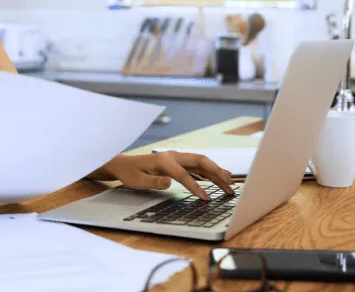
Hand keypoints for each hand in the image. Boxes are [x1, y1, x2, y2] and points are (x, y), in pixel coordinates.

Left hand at [92, 151, 234, 200]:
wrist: (124, 164)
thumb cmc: (130, 173)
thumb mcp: (138, 181)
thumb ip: (154, 182)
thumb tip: (170, 182)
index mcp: (164, 160)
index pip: (184, 174)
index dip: (195, 187)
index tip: (205, 199)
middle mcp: (174, 156)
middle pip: (200, 161)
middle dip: (217, 172)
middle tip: (229, 185)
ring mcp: (177, 158)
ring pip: (202, 163)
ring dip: (216, 172)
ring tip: (229, 184)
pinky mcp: (179, 162)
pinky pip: (197, 166)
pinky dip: (209, 172)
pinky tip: (218, 179)